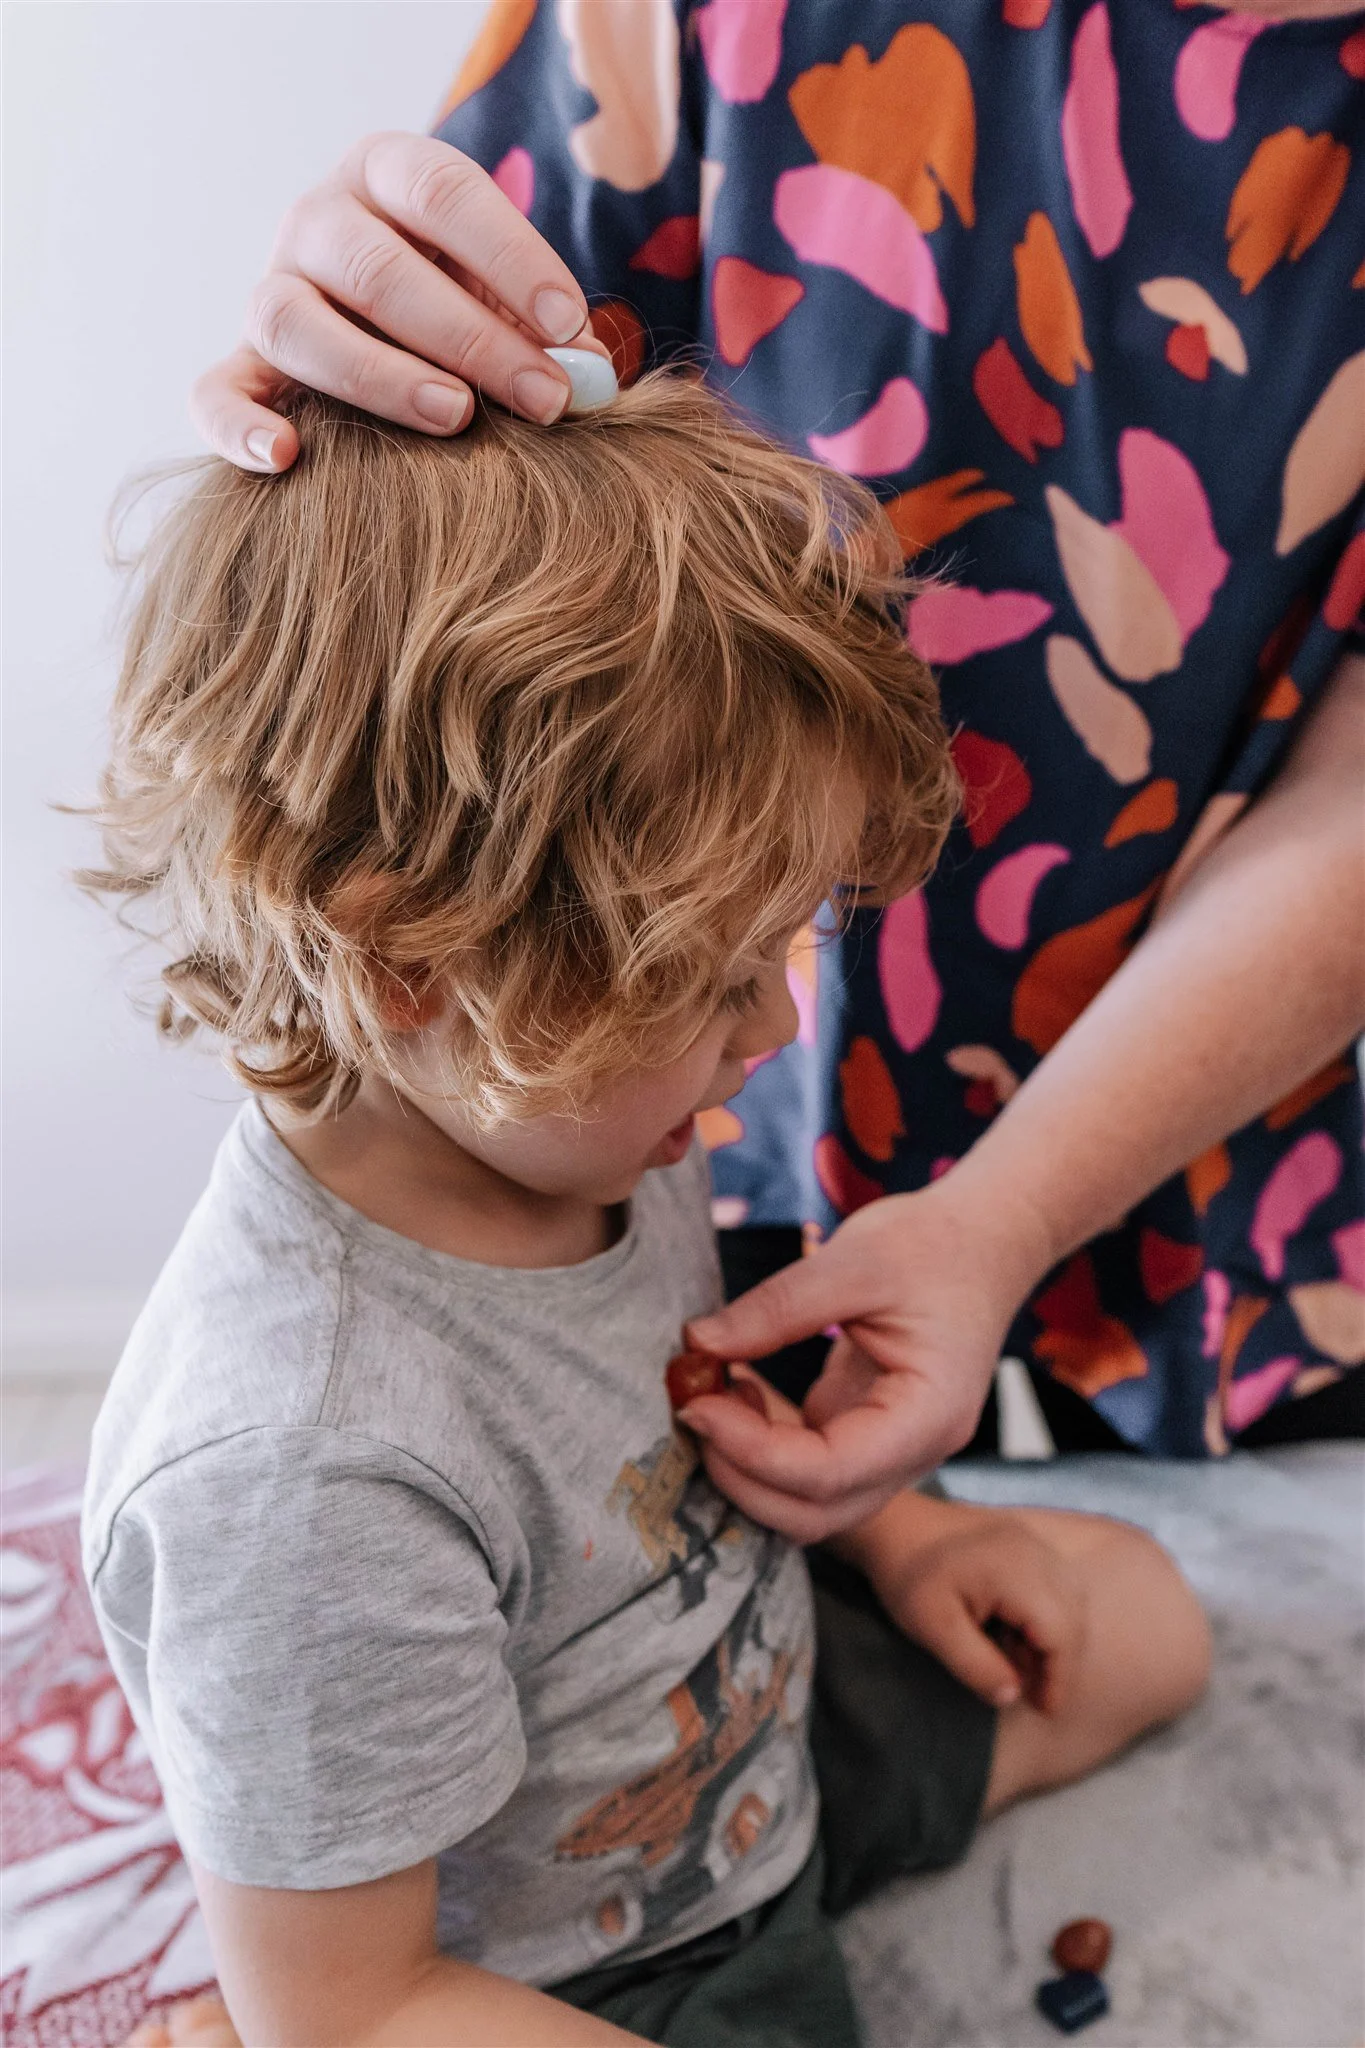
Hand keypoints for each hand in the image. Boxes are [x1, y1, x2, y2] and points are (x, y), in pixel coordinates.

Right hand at [192, 132, 612, 471]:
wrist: (395, 328)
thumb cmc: (473, 306)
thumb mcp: (512, 295)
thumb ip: (548, 328)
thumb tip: (593, 380)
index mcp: (387, 173)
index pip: (441, 193)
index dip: (509, 255)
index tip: (567, 324)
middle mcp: (317, 221)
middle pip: (377, 268)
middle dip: (471, 338)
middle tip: (543, 398)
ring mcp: (270, 292)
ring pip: (294, 322)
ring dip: (379, 375)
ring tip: (455, 418)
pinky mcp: (242, 367)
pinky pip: (214, 394)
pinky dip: (241, 428)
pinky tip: (288, 460)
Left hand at [680, 1168, 1051, 1541]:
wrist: (983, 1242)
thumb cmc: (932, 1246)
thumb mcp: (855, 1260)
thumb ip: (777, 1308)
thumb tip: (698, 1344)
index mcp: (929, 1416)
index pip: (828, 1472)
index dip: (751, 1451)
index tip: (697, 1403)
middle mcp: (915, 1451)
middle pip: (816, 1512)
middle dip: (742, 1476)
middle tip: (694, 1406)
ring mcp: (893, 1451)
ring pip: (810, 1504)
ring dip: (749, 1470)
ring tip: (715, 1393)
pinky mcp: (867, 1435)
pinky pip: (807, 1470)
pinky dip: (762, 1448)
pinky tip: (738, 1390)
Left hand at [868, 1510, 1087, 1713]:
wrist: (889, 1523)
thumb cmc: (907, 1576)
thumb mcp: (934, 1630)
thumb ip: (977, 1667)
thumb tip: (1013, 1697)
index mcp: (1017, 1572)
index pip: (1062, 1633)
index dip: (1059, 1678)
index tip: (1044, 1710)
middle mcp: (1035, 1552)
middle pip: (1073, 1617)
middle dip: (1059, 1661)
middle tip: (1030, 1691)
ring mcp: (1031, 1542)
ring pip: (1068, 1600)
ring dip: (1052, 1638)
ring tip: (1015, 1662)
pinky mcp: (1022, 1541)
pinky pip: (1052, 1583)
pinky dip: (1043, 1615)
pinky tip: (1011, 1632)